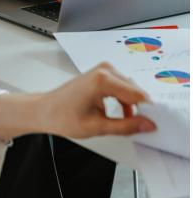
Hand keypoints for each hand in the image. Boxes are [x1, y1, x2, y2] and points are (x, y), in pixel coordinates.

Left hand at [36, 62, 155, 138]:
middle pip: (135, 89)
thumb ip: (126, 126)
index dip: (147, 111)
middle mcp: (103, 70)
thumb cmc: (63, 116)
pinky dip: (123, 100)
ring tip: (122, 121)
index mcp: (102, 80)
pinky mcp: (100, 74)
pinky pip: (121, 86)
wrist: (45, 110)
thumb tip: (147, 125)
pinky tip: (118, 114)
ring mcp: (102, 70)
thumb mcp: (98, 127)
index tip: (151, 123)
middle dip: (139, 108)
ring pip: (129, 88)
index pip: (137, 94)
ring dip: (130, 105)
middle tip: (137, 126)